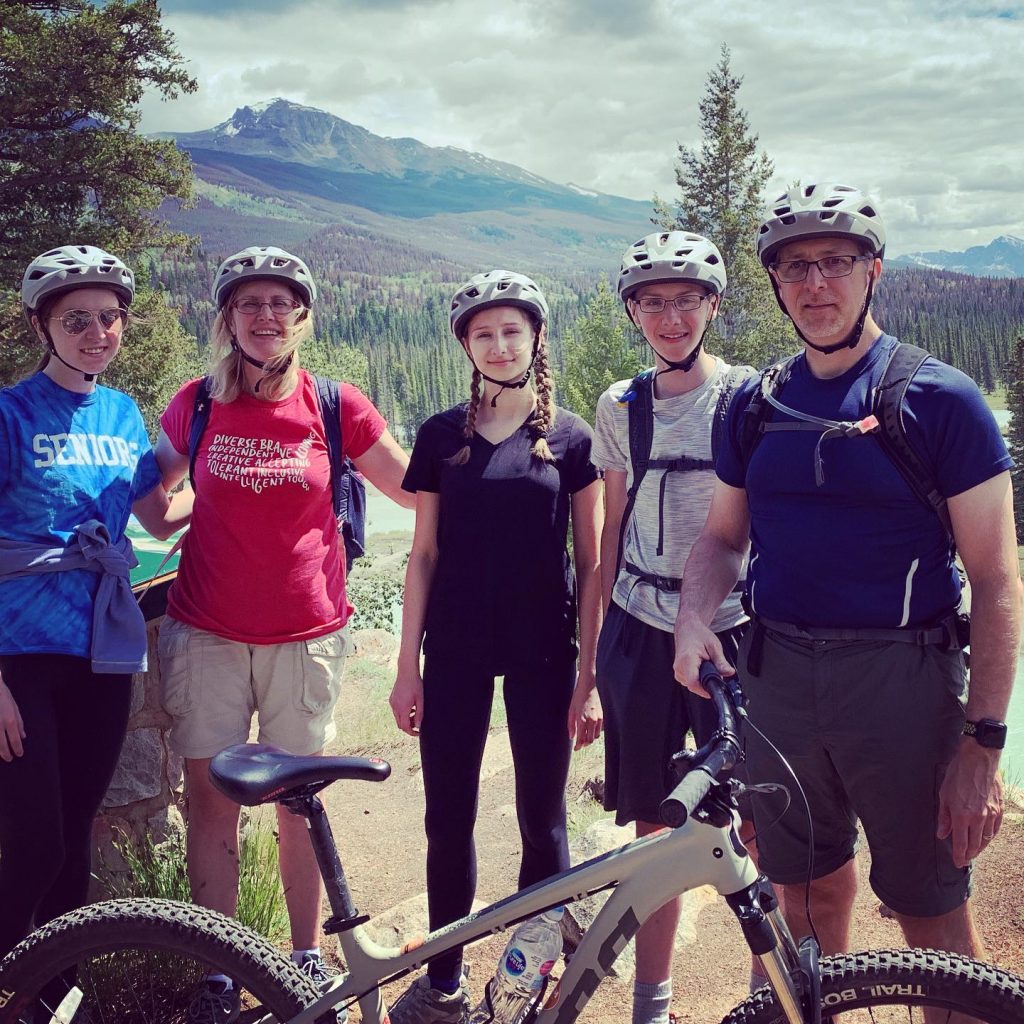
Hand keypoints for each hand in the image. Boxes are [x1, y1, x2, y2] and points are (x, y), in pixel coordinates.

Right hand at [0, 675, 25, 760]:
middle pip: (2, 744)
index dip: (17, 748)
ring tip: (1, 756)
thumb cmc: (2, 696)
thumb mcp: (15, 707)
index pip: (15, 740)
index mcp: (10, 720)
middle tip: (10, 759)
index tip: (19, 754)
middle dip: (6, 753)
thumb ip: (19, 722)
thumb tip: (23, 736)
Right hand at [389, 667, 423, 736]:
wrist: (406, 672)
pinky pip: (396, 711)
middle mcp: (395, 707)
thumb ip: (419, 714)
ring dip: (405, 719)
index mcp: (402, 708)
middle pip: (400, 724)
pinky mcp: (391, 699)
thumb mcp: (420, 700)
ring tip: (414, 712)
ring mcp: (392, 703)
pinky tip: (409, 706)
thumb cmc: (416, 685)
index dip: (411, 732)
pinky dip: (402, 713)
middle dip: (408, 726)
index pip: (405, 727)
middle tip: (417, 722)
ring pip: (397, 718)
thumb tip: (418, 726)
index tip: (418, 733)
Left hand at [567, 676, 602, 750]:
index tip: (575, 748)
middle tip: (579, 744)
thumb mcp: (571, 711)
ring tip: (585, 737)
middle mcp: (591, 721)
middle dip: (584, 743)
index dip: (578, 746)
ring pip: (595, 736)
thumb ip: (571, 725)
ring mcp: (598, 719)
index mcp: (582, 720)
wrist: (589, 687)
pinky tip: (591, 729)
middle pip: (589, 740)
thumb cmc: (578, 697)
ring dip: (590, 738)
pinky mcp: (603, 716)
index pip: (581, 739)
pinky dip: (595, 732)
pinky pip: (600, 729)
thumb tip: (571, 737)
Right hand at [673, 611, 734, 697]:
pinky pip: (689, 681)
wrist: (687, 628)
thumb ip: (721, 662)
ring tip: (705, 665)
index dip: (705, 689)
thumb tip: (729, 673)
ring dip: (701, 680)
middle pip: (694, 686)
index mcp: (688, 659)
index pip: (693, 683)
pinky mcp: (678, 672)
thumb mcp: (714, 646)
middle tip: (713, 669)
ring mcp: (677, 670)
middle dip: (706, 682)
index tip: (716, 688)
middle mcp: (679, 666)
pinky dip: (697, 678)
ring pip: (692, 685)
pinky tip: (700, 668)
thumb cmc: (698, 634)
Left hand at [936, 740, 1003, 867]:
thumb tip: (942, 834)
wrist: (978, 760)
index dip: (959, 856)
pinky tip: (986, 838)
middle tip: (965, 859)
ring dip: (980, 847)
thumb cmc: (958, 775)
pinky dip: (990, 837)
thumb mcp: (944, 794)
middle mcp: (978, 818)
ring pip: (987, 839)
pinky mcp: (1000, 809)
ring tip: (974, 851)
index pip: (961, 843)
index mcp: (962, 816)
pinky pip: (996, 829)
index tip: (957, 863)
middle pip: (975, 844)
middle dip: (969, 854)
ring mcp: (991, 814)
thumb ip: (944, 817)